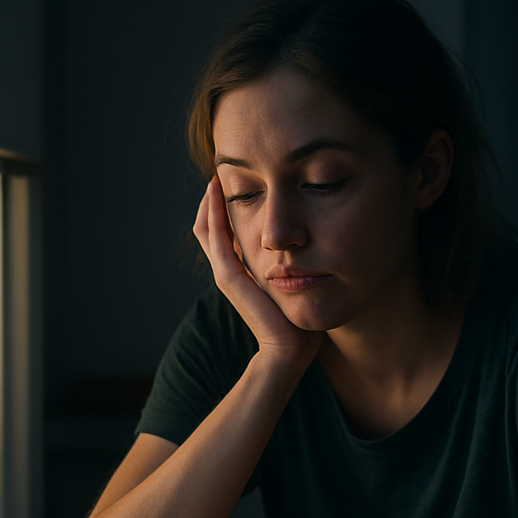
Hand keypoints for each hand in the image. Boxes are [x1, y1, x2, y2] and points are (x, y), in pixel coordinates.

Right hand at [193, 177, 322, 367]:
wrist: (291, 349)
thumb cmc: (298, 319)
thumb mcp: (295, 281)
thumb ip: (294, 263)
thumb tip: (310, 240)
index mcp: (242, 270)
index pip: (223, 231)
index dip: (226, 206)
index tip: (239, 180)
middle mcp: (229, 270)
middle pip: (209, 225)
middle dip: (216, 198)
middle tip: (223, 168)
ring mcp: (226, 273)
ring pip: (207, 227)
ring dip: (212, 199)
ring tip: (218, 174)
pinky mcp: (229, 278)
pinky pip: (215, 237)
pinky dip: (215, 212)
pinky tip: (219, 190)